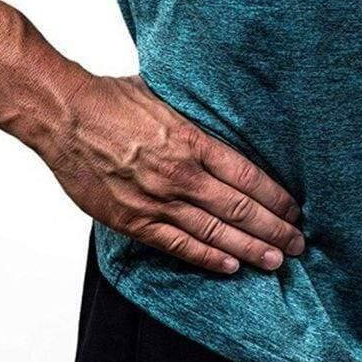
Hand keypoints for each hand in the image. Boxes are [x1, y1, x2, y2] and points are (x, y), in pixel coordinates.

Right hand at [47, 71, 303, 273]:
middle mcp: (179, 174)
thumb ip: (194, 116)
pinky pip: (177, 245)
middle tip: (298, 242)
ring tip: (277, 260)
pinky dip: (206, 258)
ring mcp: (155, 200)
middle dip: (273, 228)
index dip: (274, 196)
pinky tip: (230, 266)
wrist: (64, 115)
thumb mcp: (164, 94)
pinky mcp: (131, 219)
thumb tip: (220, 115)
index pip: (246, 175)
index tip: (293, 208)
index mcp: (191, 139)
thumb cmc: (111, 99)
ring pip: (213, 232)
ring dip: (250, 249)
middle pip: (238, 209)